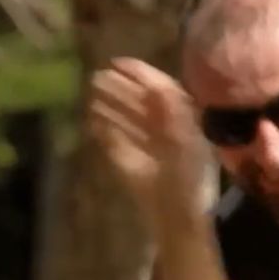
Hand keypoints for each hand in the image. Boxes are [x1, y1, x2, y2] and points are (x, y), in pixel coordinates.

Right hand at [89, 57, 210, 225]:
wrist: (176, 216)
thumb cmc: (187, 180)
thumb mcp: (185, 140)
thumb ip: (173, 112)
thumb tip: (158, 87)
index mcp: (185, 124)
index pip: (163, 91)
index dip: (142, 75)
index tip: (118, 62)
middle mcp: (166, 131)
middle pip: (142, 103)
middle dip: (121, 88)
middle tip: (97, 76)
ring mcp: (147, 147)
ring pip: (128, 119)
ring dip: (111, 104)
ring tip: (91, 91)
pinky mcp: (129, 164)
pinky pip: (115, 140)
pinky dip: (104, 128)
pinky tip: (92, 117)